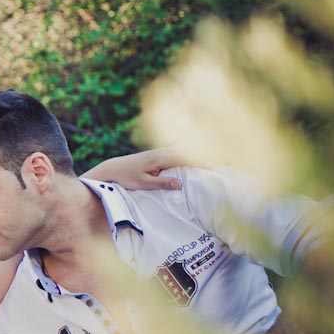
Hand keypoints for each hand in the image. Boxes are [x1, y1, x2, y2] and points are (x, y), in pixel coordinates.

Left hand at [83, 147, 210, 190]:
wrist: (113, 168)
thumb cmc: (127, 177)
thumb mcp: (143, 183)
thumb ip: (161, 183)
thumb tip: (180, 184)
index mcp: (160, 158)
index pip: (185, 158)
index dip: (200, 162)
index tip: (214, 167)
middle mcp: (161, 152)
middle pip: (187, 151)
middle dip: (203, 156)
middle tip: (220, 164)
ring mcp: (159, 151)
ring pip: (183, 149)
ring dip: (196, 153)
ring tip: (211, 160)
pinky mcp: (157, 154)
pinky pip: (177, 150)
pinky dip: (188, 152)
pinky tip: (194, 156)